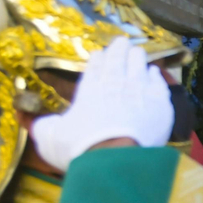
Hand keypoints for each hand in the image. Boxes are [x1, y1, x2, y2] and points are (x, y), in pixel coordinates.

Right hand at [30, 38, 173, 170]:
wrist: (116, 159)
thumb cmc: (81, 148)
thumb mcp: (50, 138)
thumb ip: (45, 127)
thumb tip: (41, 124)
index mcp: (90, 88)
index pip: (94, 67)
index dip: (97, 59)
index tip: (99, 54)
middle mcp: (115, 83)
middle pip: (118, 59)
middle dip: (119, 49)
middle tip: (122, 43)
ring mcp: (140, 90)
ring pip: (140, 64)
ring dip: (137, 57)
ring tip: (138, 52)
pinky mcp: (160, 103)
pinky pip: (158, 82)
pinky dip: (155, 75)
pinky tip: (154, 73)